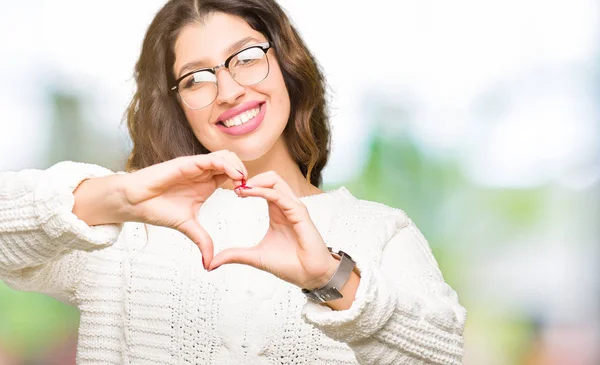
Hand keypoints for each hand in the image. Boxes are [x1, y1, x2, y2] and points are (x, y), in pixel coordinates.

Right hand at [74, 150, 246, 268]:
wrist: (135, 202)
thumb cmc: (158, 209)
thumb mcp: (188, 227)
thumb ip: (202, 241)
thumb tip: (210, 263)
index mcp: (208, 184)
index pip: (234, 175)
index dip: (246, 183)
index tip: (251, 197)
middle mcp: (204, 173)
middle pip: (234, 163)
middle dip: (247, 173)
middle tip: (252, 189)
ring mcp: (197, 166)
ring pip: (227, 156)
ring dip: (239, 166)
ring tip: (244, 183)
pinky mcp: (188, 163)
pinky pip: (213, 158)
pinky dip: (227, 165)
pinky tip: (234, 177)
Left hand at [208, 171, 338, 289]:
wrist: (309, 276)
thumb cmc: (290, 265)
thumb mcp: (255, 257)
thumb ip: (234, 256)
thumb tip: (211, 263)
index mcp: (277, 211)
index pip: (263, 186)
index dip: (246, 185)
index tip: (230, 191)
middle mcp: (286, 205)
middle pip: (270, 177)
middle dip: (250, 177)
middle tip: (233, 186)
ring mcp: (294, 207)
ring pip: (276, 180)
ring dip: (256, 181)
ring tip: (239, 189)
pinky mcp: (299, 213)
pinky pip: (279, 195)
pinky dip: (263, 191)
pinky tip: (248, 194)